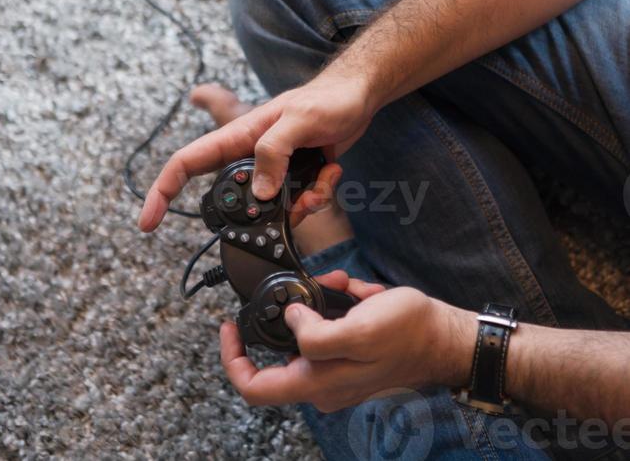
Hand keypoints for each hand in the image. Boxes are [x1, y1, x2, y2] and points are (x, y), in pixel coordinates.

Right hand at [138, 70, 374, 231]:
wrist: (359, 95)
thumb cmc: (328, 98)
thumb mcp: (299, 120)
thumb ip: (274, 152)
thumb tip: (258, 194)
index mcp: (240, 136)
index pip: (187, 162)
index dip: (163, 191)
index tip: (148, 222)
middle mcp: (252, 154)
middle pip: (235, 198)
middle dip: (261, 213)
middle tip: (294, 201)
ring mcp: (274, 168)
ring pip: (271, 208)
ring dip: (299, 204)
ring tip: (322, 178)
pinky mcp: (295, 176)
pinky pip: (297, 203)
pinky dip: (317, 194)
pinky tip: (332, 170)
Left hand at [220, 271, 476, 410]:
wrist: (445, 338)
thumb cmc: (409, 333)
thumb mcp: (360, 328)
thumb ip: (317, 333)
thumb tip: (290, 317)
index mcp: (317, 382)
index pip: (254, 387)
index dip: (233, 358)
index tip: (229, 328)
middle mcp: (323, 384)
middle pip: (279, 355)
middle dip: (288, 315)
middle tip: (301, 291)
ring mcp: (338, 373)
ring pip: (306, 337)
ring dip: (316, 305)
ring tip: (337, 286)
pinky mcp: (352, 357)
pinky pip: (329, 330)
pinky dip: (335, 306)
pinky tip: (352, 291)